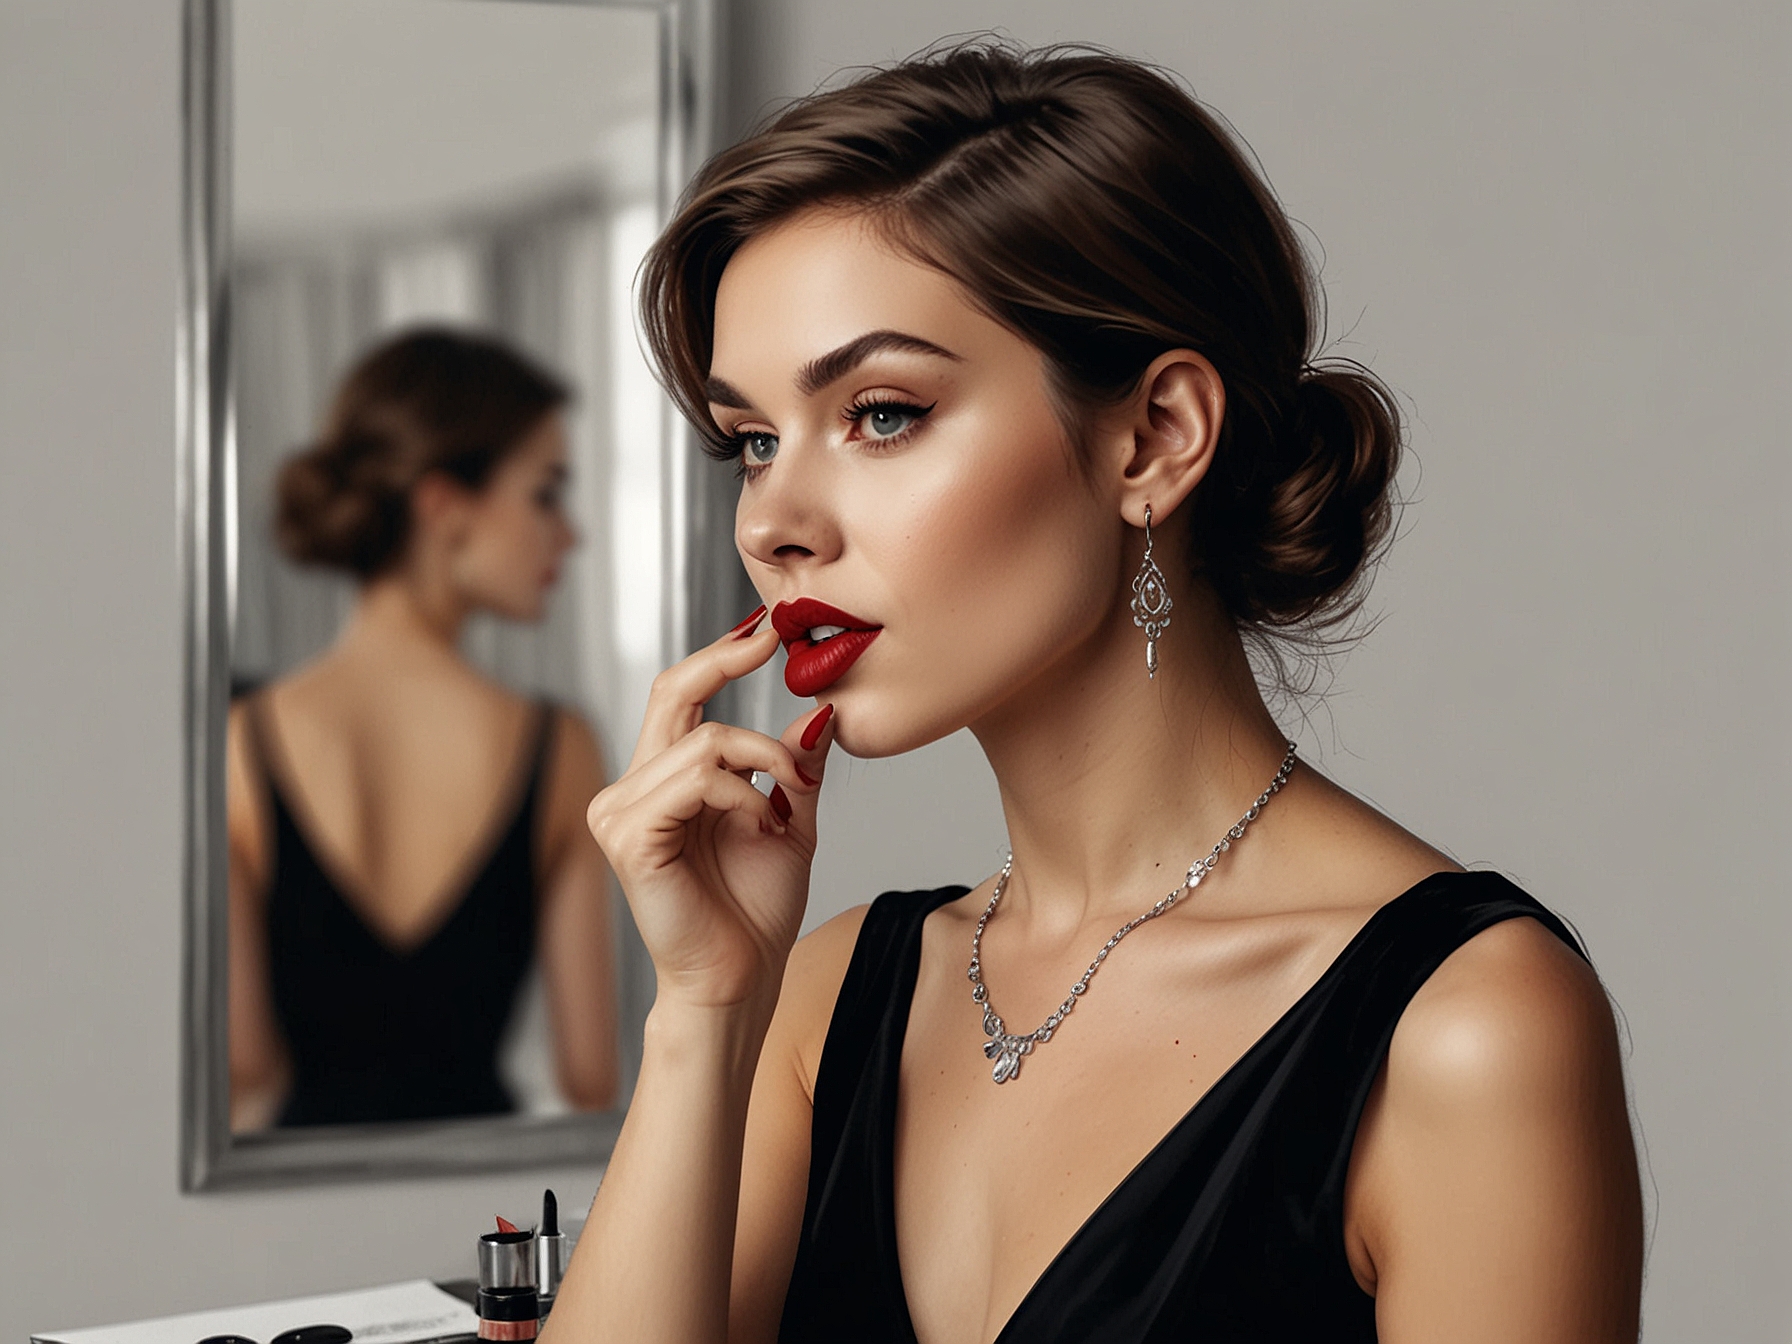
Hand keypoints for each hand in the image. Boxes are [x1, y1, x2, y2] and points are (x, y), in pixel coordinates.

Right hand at [585, 611, 835, 1010]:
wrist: (741, 979)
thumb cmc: (754, 912)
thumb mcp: (789, 820)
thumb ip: (794, 765)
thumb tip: (819, 707)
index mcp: (663, 780)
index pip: (682, 696)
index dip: (720, 654)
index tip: (766, 625)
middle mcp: (631, 788)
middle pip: (674, 692)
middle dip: (728, 659)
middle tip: (774, 636)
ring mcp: (621, 811)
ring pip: (702, 741)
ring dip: (763, 761)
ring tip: (788, 803)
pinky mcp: (629, 838)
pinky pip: (697, 780)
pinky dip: (744, 795)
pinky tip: (761, 823)